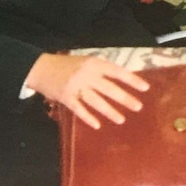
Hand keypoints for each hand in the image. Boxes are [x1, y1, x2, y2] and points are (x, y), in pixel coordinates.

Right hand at [26, 53, 148, 129]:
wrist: (40, 68)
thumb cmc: (64, 65)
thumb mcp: (83, 61)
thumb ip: (99, 70)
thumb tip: (121, 81)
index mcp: (92, 63)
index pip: (116, 71)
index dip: (131, 80)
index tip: (145, 88)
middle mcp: (85, 74)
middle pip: (108, 88)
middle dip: (124, 98)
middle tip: (138, 107)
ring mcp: (75, 87)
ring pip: (96, 101)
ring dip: (110, 111)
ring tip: (121, 119)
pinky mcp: (66, 98)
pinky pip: (79, 109)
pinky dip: (88, 117)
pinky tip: (97, 125)